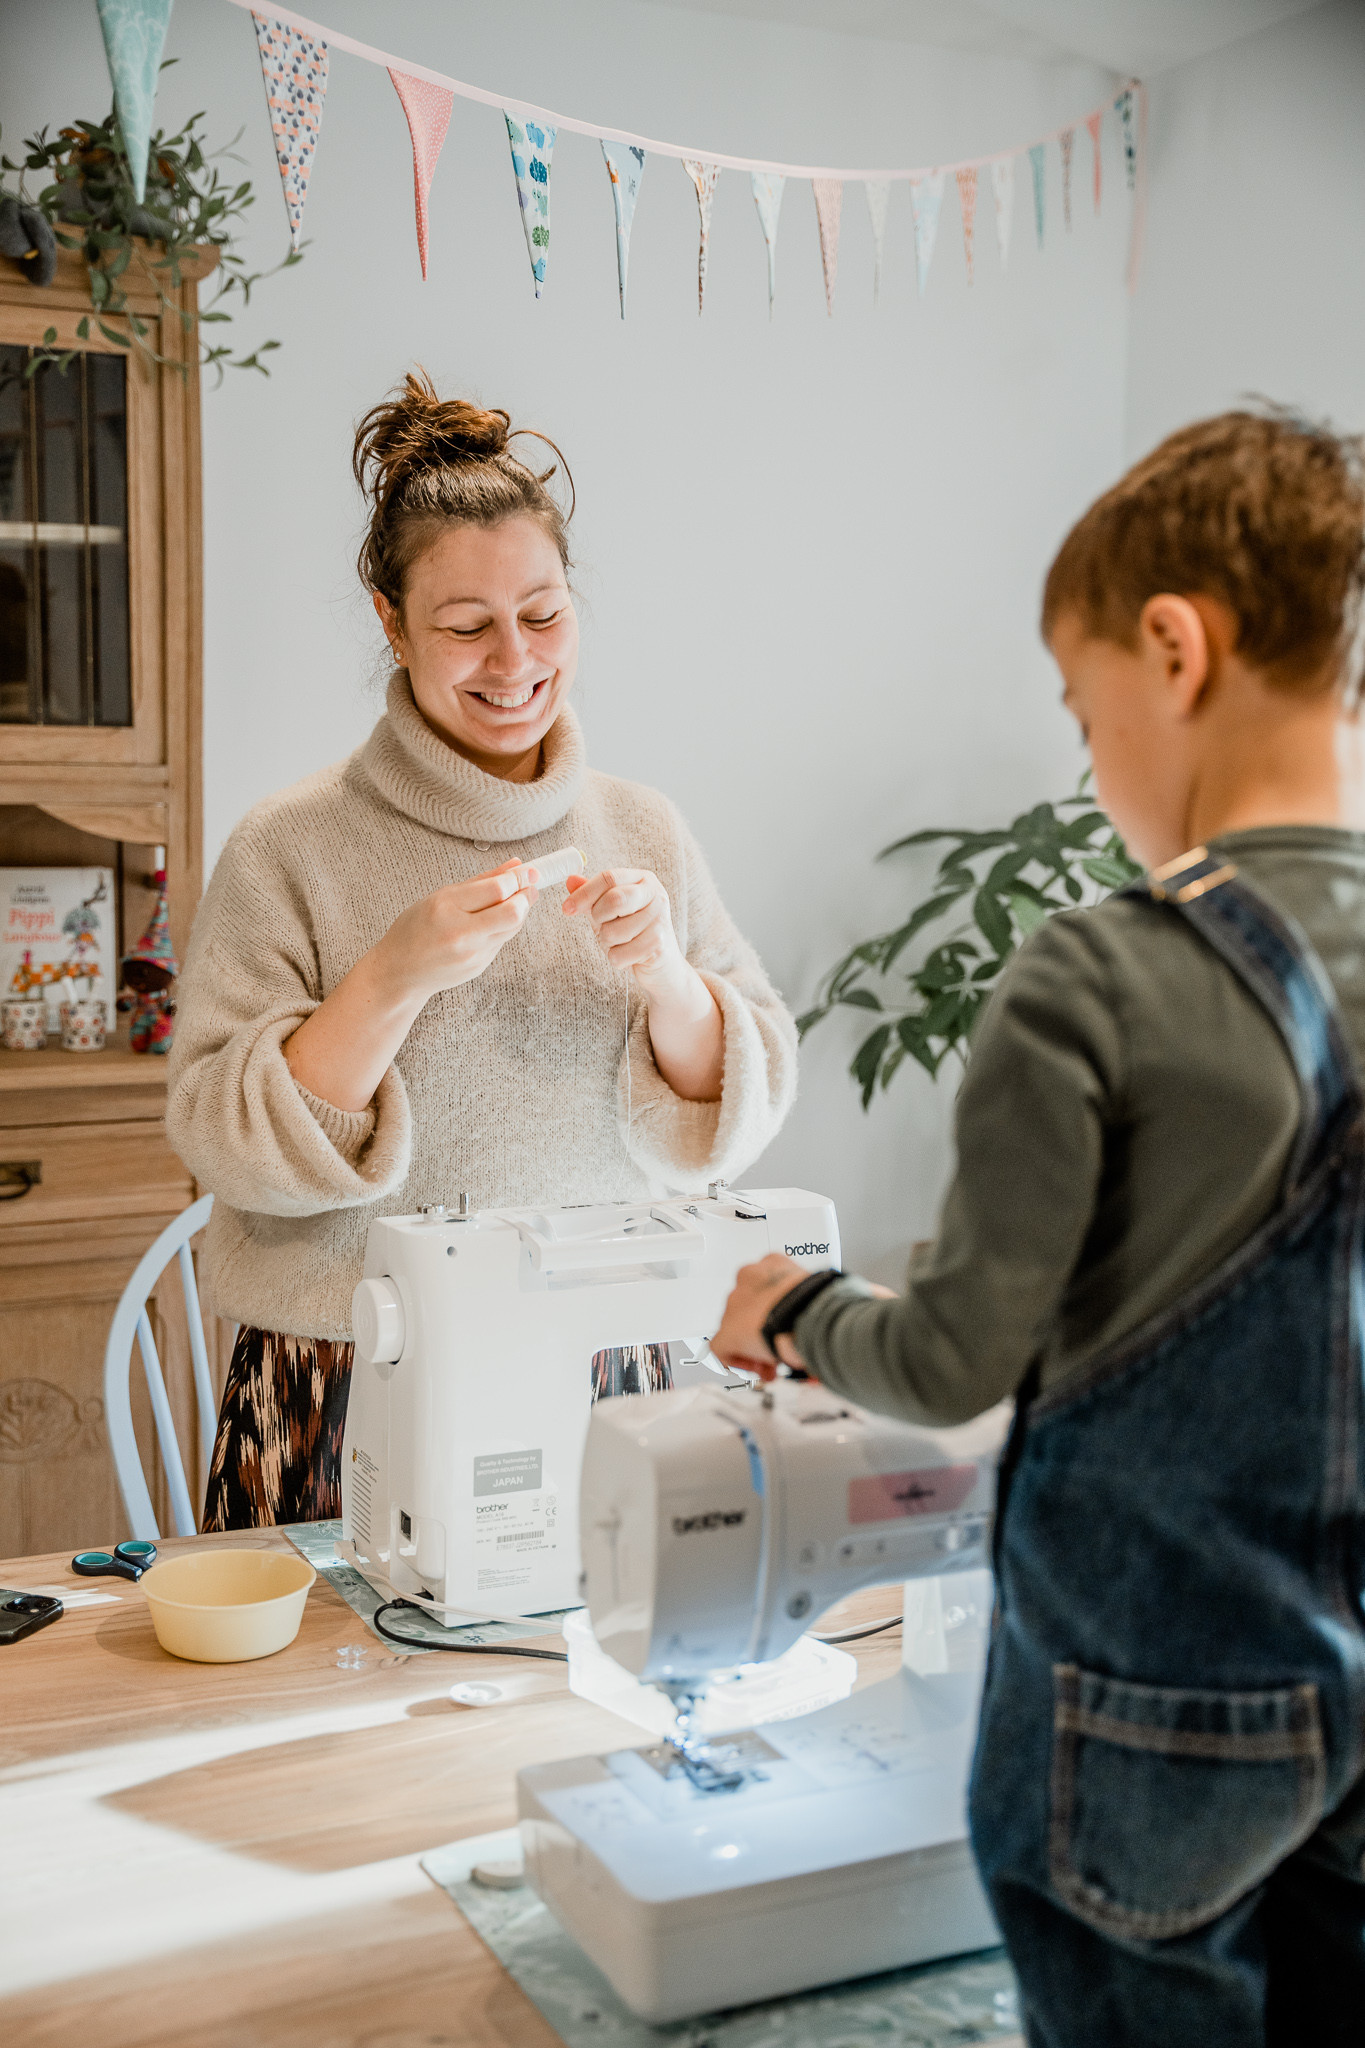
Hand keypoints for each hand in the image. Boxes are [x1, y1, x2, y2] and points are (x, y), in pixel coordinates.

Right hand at [283, 859, 538, 1112]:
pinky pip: (501, 941)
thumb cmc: (416, 928)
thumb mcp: (441, 896)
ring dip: (519, 911)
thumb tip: (517, 865)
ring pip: (512, 927)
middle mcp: (461, 933)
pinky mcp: (480, 966)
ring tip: (513, 899)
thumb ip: (482, 881)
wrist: (400, 972)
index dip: (518, 879)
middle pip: (513, 912)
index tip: (527, 871)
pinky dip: (503, 927)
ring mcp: (472, 954)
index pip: (497, 890)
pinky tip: (492, 922)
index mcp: (446, 908)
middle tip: (529, 885)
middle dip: (527, 896)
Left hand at [562, 868, 685, 993]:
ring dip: (608, 942)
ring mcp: (660, 920)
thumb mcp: (609, 911)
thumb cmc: (634, 933)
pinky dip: (616, 960)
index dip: (584, 893)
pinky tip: (630, 956)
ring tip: (622, 942)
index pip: (609, 878)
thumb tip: (570, 880)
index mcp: (643, 880)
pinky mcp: (658, 945)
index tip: (567, 908)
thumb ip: (591, 896)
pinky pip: (619, 955)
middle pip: (614, 900)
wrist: (661, 965)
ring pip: (613, 931)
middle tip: (603, 926)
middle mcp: (656, 895)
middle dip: (599, 918)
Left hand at [711, 1262, 896, 1380]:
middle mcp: (751, 1278)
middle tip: (783, 1347)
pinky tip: (759, 1368)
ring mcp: (737, 1305)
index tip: (791, 1327)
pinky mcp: (728, 1331)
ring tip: (775, 1362)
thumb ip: (853, 1293)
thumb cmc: (824, 1303)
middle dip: (765, 1330)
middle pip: (749, 1307)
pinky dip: (739, 1361)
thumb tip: (883, 1296)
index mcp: (775, 1264)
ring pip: (737, 1329)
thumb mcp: (833, 1293)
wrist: (807, 1315)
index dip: (779, 1310)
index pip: (769, 1284)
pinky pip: (724, 1349)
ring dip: (756, 1347)